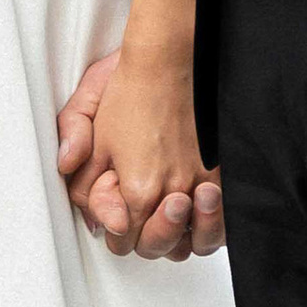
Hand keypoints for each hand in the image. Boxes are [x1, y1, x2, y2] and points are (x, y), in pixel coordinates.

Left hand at [57, 47, 223, 260]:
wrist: (171, 59)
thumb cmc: (133, 88)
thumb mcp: (87, 126)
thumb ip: (79, 173)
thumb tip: (87, 210)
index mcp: (139, 190)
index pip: (125, 240)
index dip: (119, 232)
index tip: (120, 217)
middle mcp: (176, 193)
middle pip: (161, 248)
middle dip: (147, 239)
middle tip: (142, 219)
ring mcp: (204, 183)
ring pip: (199, 241)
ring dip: (186, 237)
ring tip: (177, 216)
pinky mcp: (225, 171)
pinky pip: (227, 218)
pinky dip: (215, 223)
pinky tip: (203, 212)